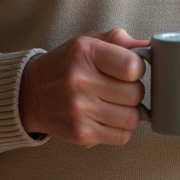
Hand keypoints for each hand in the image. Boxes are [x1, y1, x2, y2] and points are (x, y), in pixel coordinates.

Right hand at [19, 28, 147, 146]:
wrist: (30, 92)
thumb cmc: (65, 64)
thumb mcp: (87, 42)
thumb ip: (119, 42)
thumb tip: (149, 47)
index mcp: (85, 52)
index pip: (133, 66)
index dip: (137, 68)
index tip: (128, 69)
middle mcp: (80, 80)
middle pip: (136, 94)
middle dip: (133, 91)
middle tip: (120, 88)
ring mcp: (80, 110)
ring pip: (132, 118)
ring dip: (129, 112)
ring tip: (114, 103)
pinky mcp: (81, 133)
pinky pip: (122, 137)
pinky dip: (120, 129)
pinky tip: (107, 118)